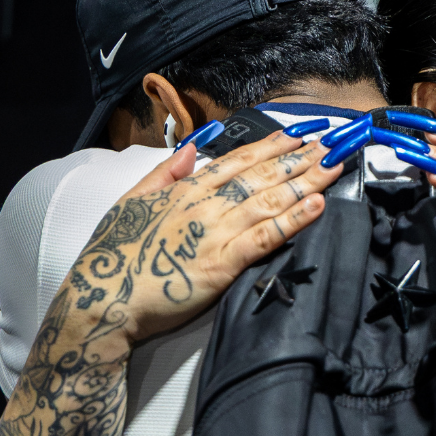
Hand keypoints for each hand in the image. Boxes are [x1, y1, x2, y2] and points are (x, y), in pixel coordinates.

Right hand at [67, 129, 340, 347]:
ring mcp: (216, 233)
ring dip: (306, 182)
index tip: (296, 136)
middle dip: (299, 159)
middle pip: (261, 176)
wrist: (102, 299)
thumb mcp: (131, 202)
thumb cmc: (113, 256)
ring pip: (270, 200)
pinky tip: (318, 205)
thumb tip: (192, 151)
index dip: (269, 148)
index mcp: (185, 191)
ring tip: (333, 167)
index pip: (236, 162)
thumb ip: (164, 174)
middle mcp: (205, 206)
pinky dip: (294, 219)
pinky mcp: (223, 264)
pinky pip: (266, 237)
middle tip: (331, 145)